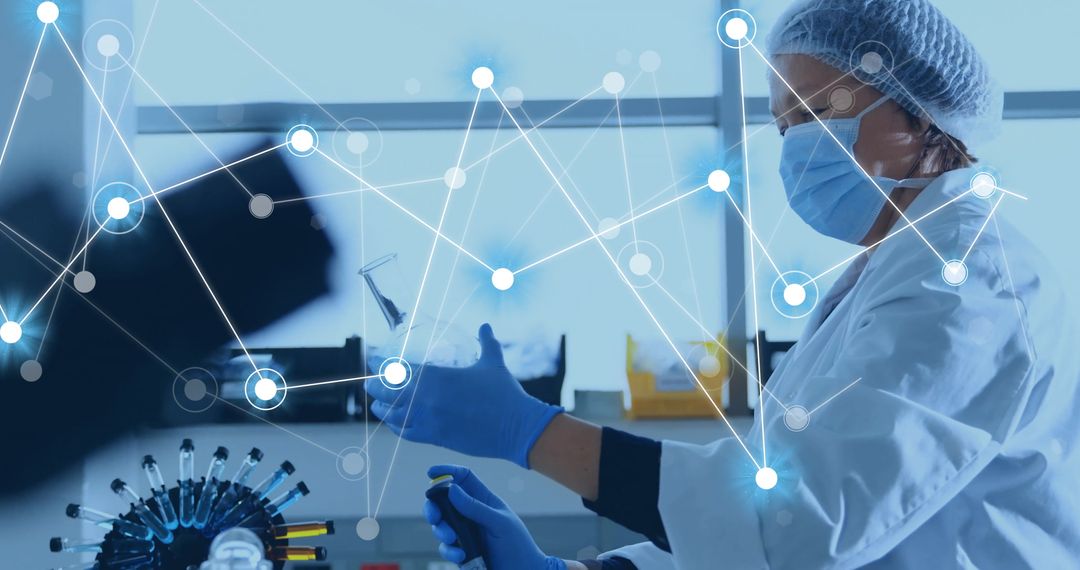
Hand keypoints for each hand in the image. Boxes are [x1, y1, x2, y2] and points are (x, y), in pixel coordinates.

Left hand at [365, 324, 562, 467]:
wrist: (515, 426)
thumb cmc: (504, 392)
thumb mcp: (493, 362)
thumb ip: (487, 341)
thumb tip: (485, 325)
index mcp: (437, 377)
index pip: (399, 369)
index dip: (382, 364)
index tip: (374, 361)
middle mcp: (426, 399)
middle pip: (389, 392)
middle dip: (376, 386)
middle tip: (370, 383)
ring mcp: (428, 420)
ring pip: (393, 415)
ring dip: (382, 408)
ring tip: (376, 404)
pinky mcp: (435, 439)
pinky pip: (406, 433)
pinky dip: (396, 427)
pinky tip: (393, 424)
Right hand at [424, 465, 565, 569]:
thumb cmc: (517, 545)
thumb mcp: (499, 523)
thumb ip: (476, 507)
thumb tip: (452, 489)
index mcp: (483, 500)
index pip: (463, 478)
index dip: (447, 472)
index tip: (430, 472)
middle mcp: (471, 514)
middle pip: (444, 502)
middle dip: (433, 507)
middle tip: (434, 516)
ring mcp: (465, 533)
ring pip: (441, 525)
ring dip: (441, 531)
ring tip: (452, 539)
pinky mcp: (461, 551)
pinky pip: (446, 547)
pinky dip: (449, 551)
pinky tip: (461, 555)